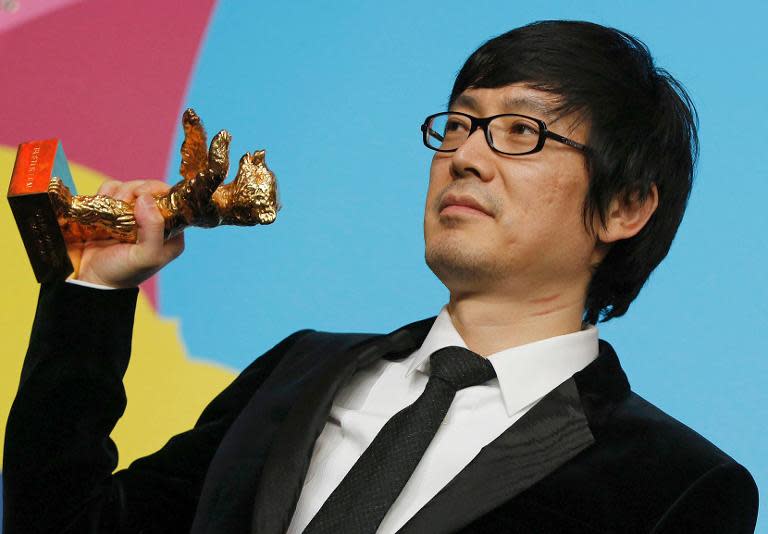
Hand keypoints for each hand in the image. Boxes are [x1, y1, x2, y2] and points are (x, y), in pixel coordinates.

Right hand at [69, 180, 184, 287]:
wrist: (92, 281)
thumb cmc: (122, 273)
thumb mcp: (146, 256)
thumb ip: (153, 228)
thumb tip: (146, 198)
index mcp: (172, 232)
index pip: (172, 198)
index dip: (155, 191)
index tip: (139, 197)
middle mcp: (155, 221)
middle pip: (150, 189)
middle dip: (133, 192)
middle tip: (121, 207)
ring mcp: (134, 215)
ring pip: (130, 186)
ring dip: (117, 194)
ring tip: (110, 214)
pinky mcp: (114, 212)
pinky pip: (111, 189)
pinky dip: (105, 194)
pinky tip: (102, 210)